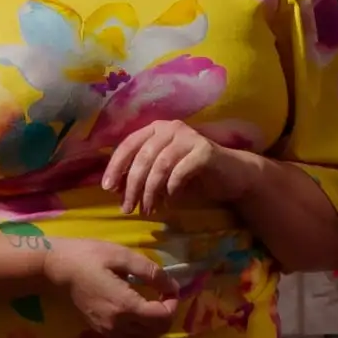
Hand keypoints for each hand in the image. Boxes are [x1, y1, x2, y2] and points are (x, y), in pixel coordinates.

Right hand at [40, 241, 186, 337]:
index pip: (161, 317)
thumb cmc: (89, 256)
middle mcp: (117, 324)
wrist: (58, 269)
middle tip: (164, 296)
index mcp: (125, 305)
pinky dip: (141, 333)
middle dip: (167, 316)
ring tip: (153, 307)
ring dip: (155, 327)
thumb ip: (151, 272)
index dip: (172, 303)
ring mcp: (108, 331)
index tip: (170, 288)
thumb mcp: (122, 256)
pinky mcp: (101, 331)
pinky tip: (138, 316)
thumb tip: (172, 285)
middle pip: (156, 332)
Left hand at [97, 117, 244, 216]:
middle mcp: (170, 128)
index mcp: (155, 129)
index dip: (115, 166)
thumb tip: (115, 189)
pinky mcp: (205, 150)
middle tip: (128, 208)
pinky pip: (180, 170)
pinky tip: (170, 201)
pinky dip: (172, 188)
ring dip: (150, 191)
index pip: (128, 144)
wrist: (230, 176)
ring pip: (160, 165)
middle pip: (143, 157)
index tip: (107, 189)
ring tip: (148, 210)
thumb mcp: (160, 173)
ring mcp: (189, 137)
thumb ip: (140, 174)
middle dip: (132, 185)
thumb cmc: (192, 175)